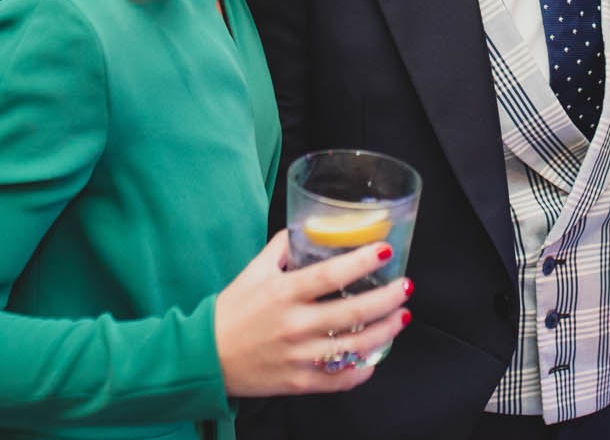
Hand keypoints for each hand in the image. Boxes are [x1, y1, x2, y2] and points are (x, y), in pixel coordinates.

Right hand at [215, 232, 411, 397]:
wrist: (203, 358)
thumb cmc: (229, 313)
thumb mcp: (252, 272)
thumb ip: (280, 249)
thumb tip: (305, 228)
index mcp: (282, 294)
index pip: (329, 275)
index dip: (361, 261)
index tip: (385, 250)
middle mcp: (293, 325)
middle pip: (352, 312)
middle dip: (387, 298)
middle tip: (406, 286)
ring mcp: (297, 356)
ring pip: (353, 347)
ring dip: (385, 332)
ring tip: (401, 317)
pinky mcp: (297, 382)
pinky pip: (338, 380)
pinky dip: (362, 371)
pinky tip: (375, 358)